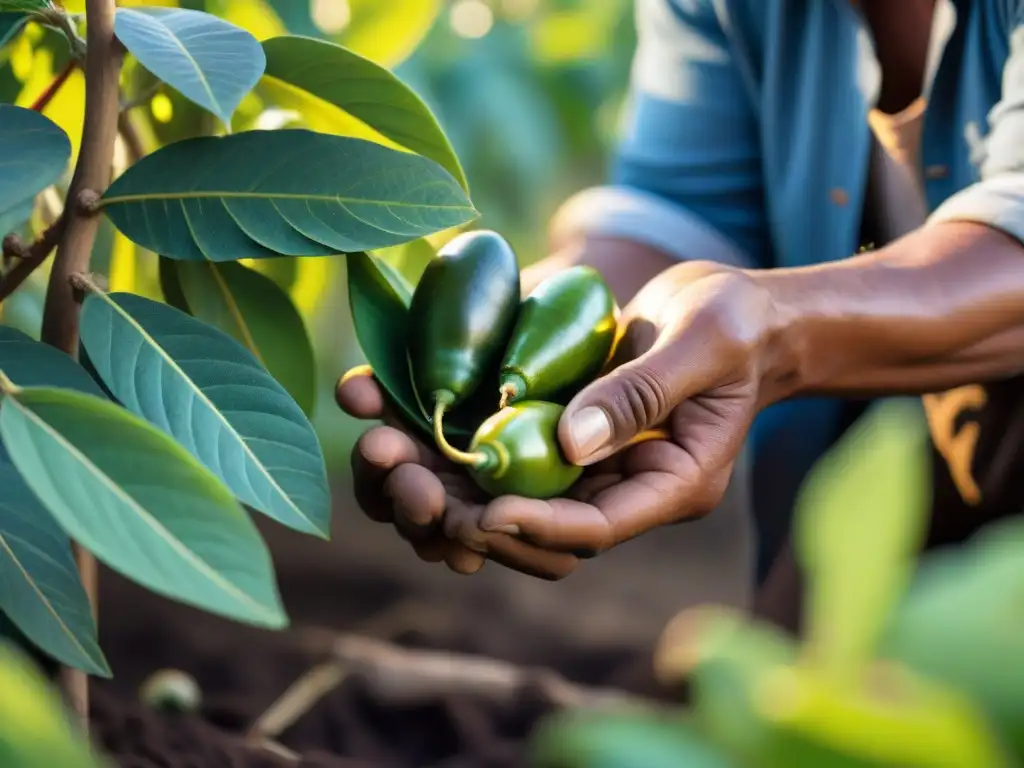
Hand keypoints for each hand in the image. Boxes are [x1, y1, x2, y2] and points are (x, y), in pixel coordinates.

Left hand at [337, 260, 781, 577]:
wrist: (734, 314)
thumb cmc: (737, 324)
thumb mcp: (705, 343)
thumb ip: (645, 391)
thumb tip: (570, 442)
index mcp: (670, 484)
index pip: (597, 527)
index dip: (539, 526)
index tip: (486, 512)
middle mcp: (620, 485)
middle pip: (536, 524)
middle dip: (468, 512)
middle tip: (410, 483)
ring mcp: (586, 460)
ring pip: (504, 492)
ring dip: (440, 478)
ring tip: (382, 446)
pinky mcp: (557, 427)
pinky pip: (497, 446)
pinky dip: (446, 434)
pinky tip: (393, 408)